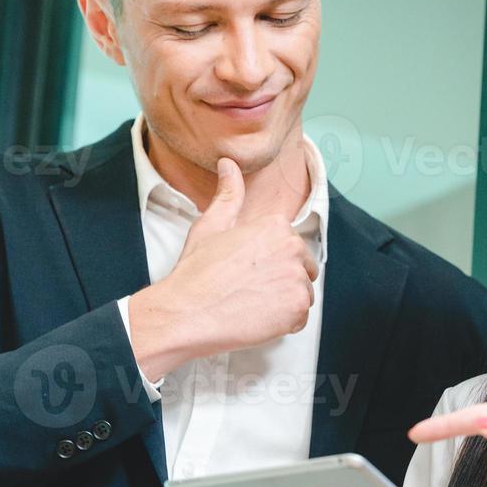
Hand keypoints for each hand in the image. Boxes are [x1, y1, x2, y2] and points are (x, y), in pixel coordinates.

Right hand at [127, 157, 319, 378]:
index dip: (269, 262)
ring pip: (302, 293)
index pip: (291, 247)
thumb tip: (229, 164)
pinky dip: (284, 322)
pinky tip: (258, 319)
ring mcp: (297, 278)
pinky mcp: (298, 307)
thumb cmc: (195, 273)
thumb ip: (228, 195)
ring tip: (251, 304)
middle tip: (249, 290)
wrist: (185, 313)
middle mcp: (292, 248)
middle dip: (281, 280)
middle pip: (302, 269)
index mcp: (276, 226)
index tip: (249, 272)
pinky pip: (301, 317)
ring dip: (283, 302)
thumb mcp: (210, 226)